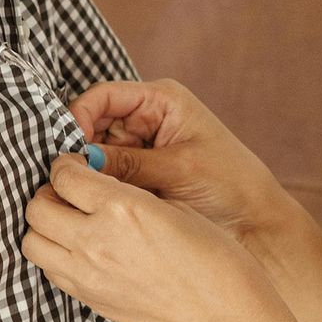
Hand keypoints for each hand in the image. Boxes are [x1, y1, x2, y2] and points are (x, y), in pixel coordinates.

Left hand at [22, 151, 283, 321]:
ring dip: (44, 226)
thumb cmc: (215, 259)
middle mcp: (95, 241)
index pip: (64, 175)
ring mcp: (88, 276)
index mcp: (122, 208)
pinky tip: (82, 249)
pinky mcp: (89, 300)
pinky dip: (55, 254)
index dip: (68, 164)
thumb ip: (129, 193)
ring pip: (32, 242)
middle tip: (70, 191)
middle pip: (37, 207)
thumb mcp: (175, 208)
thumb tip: (98, 183)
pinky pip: (50, 270)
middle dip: (49, 192)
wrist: (225, 320)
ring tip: (71, 221)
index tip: (78, 164)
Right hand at [65, 78, 293, 251]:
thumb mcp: (178, 170)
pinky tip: (90, 203)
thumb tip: (77, 163)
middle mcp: (147, 118)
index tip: (67, 149)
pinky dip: (98, 188)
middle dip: (78, 149)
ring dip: (87, 171)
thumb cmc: (230, 186)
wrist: (257, 225)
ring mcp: (141, 147)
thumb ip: (127, 164)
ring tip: (77, 194)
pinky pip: (107, 176)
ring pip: (94, 152)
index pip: (102, 97)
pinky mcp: (139, 176)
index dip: (77, 117)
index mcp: (161, 100)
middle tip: (65, 178)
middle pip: (93, 123)